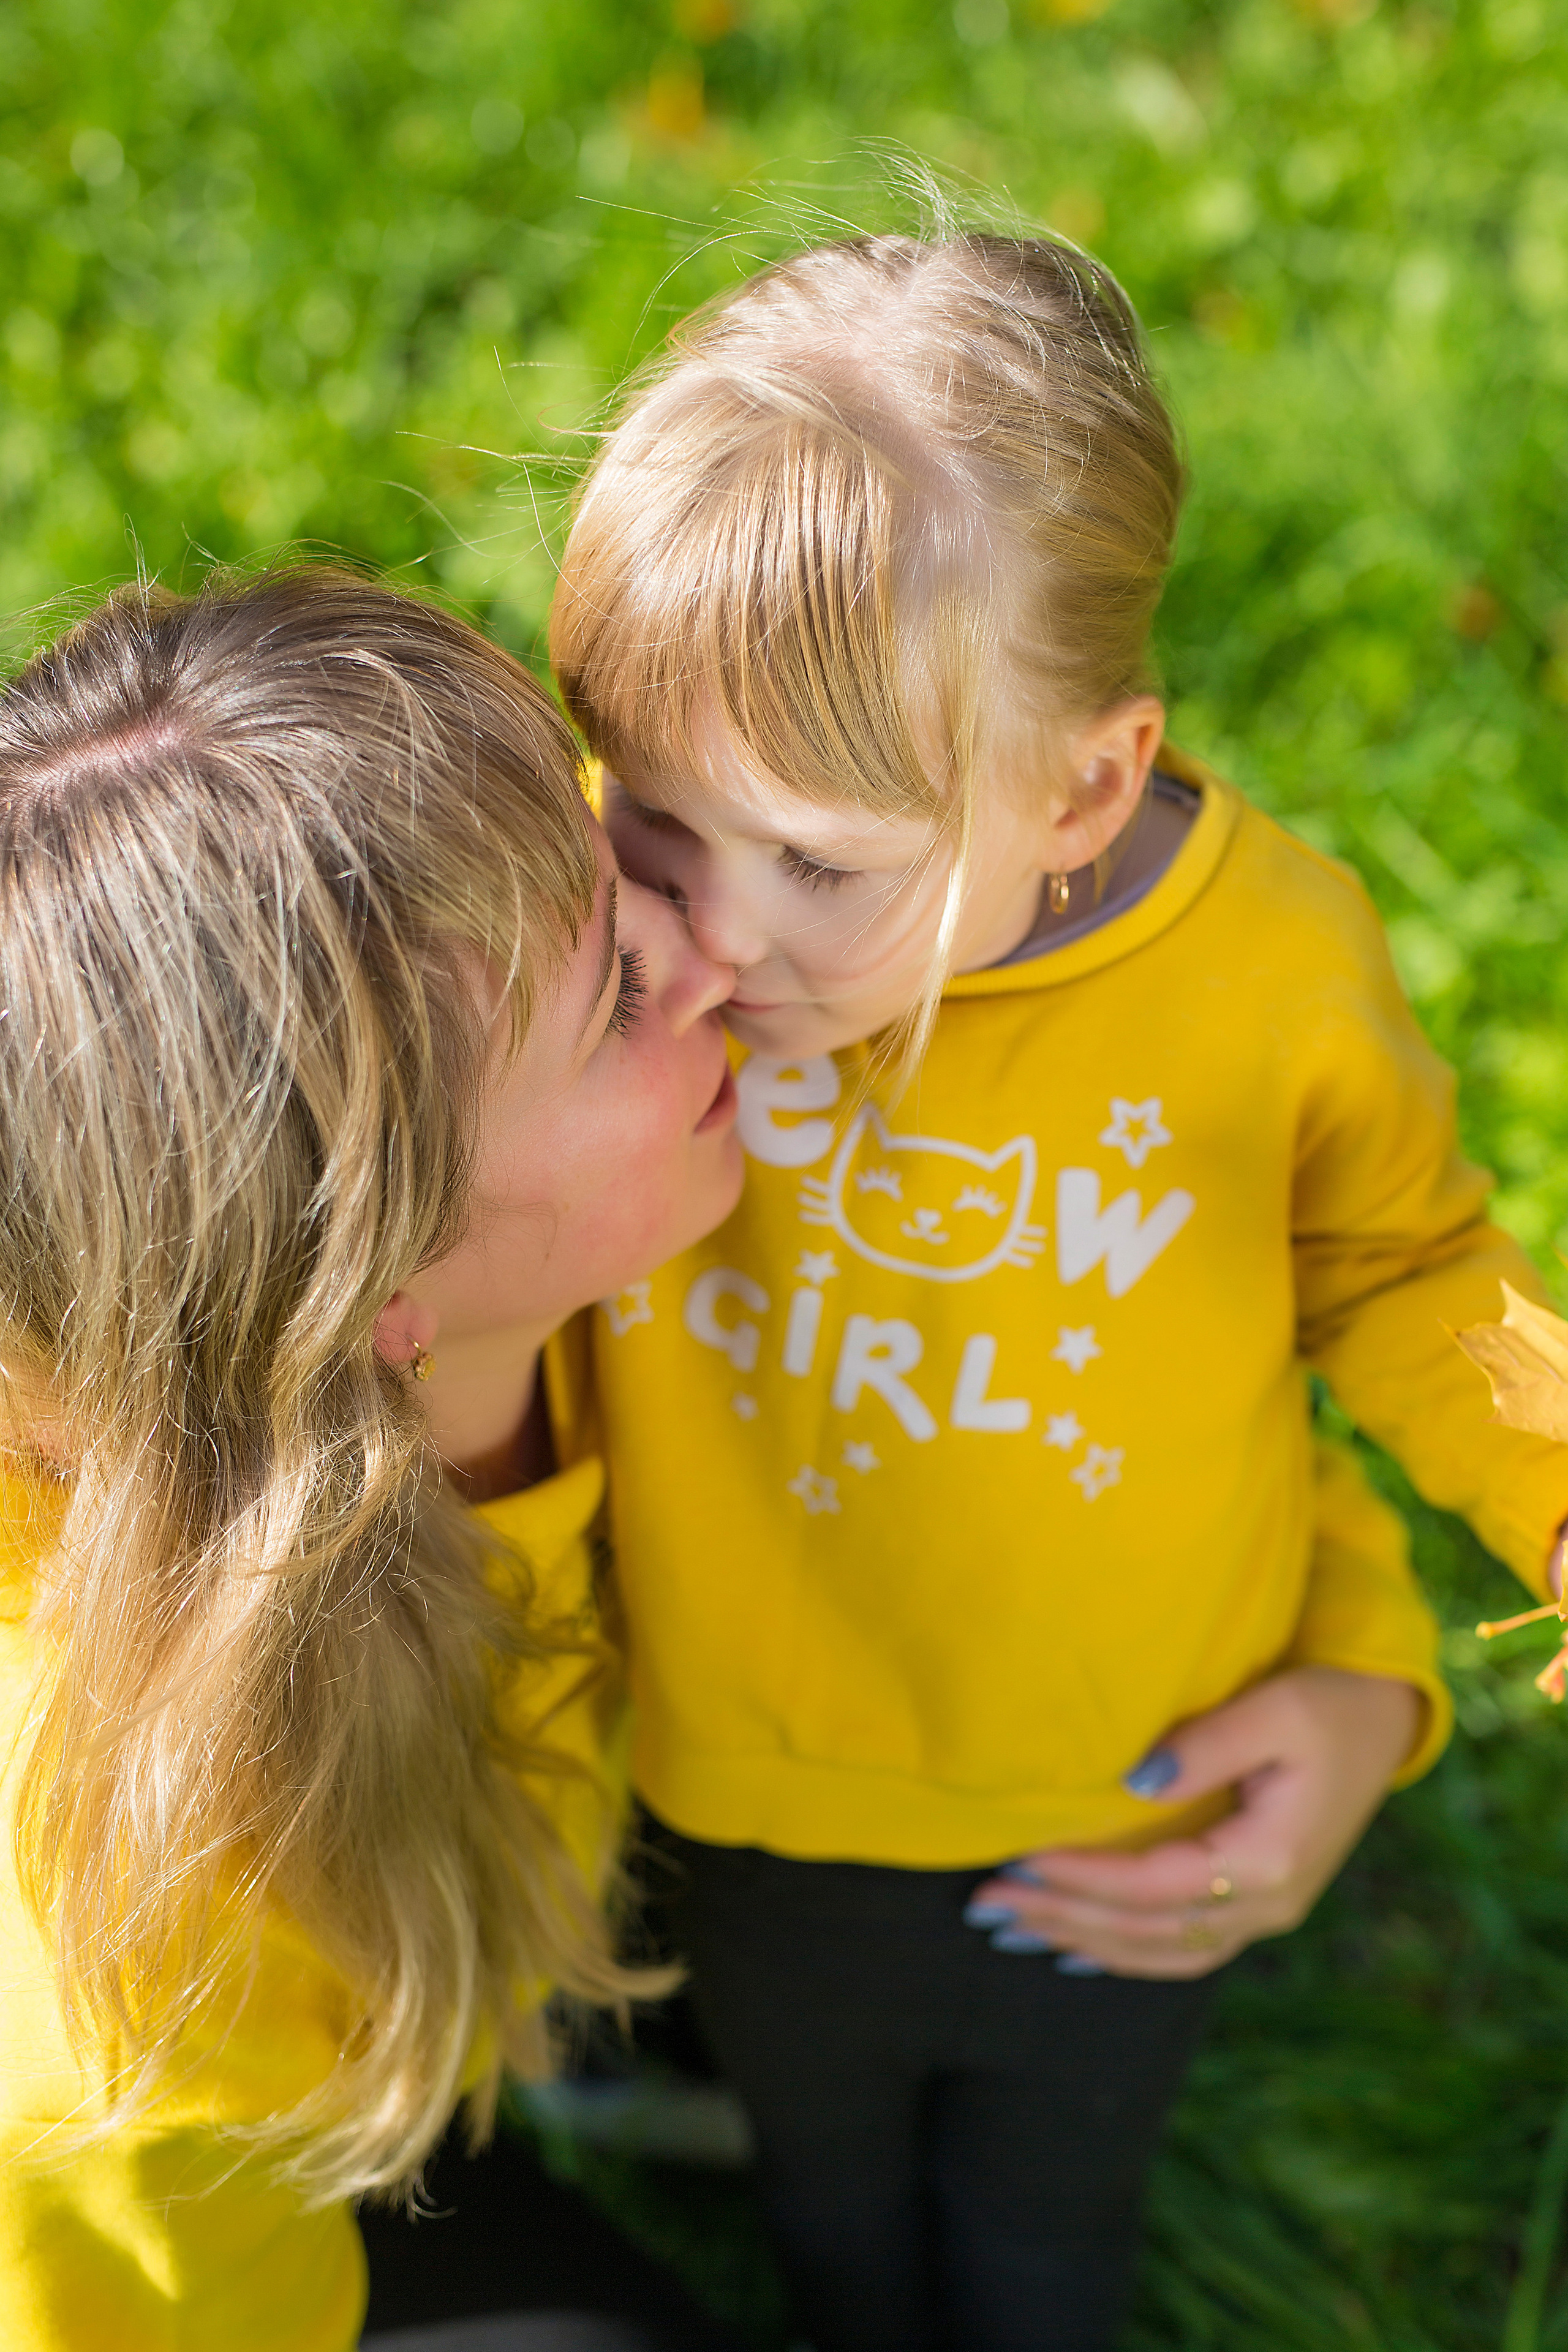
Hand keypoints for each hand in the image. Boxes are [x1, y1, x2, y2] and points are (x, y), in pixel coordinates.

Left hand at [965, 1666, 1421, 1979]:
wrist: (1384, 1722)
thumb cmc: (1328, 1704)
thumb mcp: (1275, 1708)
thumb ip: (1207, 1745)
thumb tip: (1134, 1780)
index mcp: (1269, 1862)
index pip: (1153, 1885)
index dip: (1082, 1879)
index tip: (1017, 1861)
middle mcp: (1268, 1905)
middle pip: (1148, 1931)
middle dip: (1062, 1919)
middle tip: (986, 1905)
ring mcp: (1266, 1913)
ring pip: (1162, 1952)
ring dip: (1084, 1943)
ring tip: (1011, 1931)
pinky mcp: (1259, 1904)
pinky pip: (1182, 1947)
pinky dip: (1124, 1953)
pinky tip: (1075, 1949)